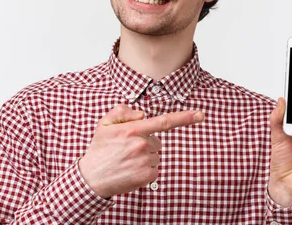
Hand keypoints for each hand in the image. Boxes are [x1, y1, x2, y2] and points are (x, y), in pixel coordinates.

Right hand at [78, 104, 203, 197]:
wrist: (91, 178)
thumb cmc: (99, 149)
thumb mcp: (105, 124)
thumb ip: (123, 112)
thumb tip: (142, 115)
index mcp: (133, 130)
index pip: (164, 121)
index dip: (184, 118)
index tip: (200, 115)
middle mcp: (141, 145)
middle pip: (156, 140)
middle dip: (146, 142)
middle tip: (126, 149)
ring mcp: (145, 162)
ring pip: (155, 155)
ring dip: (145, 156)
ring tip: (126, 160)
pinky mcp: (147, 176)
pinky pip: (154, 168)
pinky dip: (145, 169)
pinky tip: (130, 170)